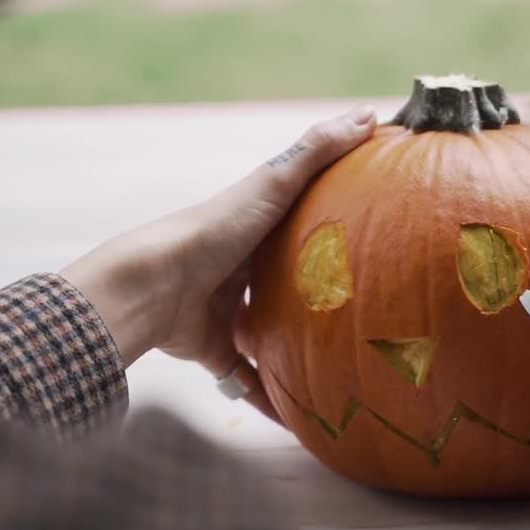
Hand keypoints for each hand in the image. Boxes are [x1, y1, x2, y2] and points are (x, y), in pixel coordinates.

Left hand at [60, 106, 377, 421]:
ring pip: (268, 331)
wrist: (155, 285)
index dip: (333, 229)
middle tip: (365, 315)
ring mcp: (227, 309)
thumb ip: (318, 150)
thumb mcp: (274, 183)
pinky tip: (300, 417)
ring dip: (295, 350)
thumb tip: (367, 113)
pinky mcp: (213, 347)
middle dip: (317, 299)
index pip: (302, 225)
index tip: (374, 241)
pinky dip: (268, 396)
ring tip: (340, 368)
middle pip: (286, 283)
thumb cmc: (216, 228)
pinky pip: (246, 376)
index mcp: (258, 228)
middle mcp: (243, 268)